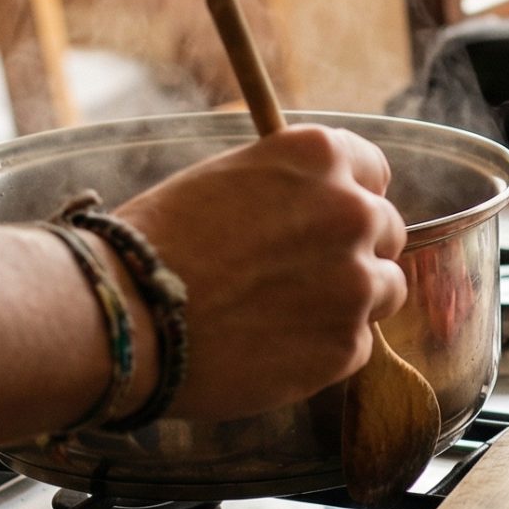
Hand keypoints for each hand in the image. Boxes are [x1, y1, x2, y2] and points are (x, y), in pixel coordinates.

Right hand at [115, 125, 408, 419]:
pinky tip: (271, 347)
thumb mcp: (226, 178)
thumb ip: (287, 187)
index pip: (373, 172)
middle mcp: (351, 211)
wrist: (123, 315)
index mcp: (319, 157)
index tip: (327, 221)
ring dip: (348, 301)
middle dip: (351, 251)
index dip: (349, 198)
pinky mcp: (347, 345)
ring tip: (283, 314)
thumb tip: (313, 205)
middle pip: (385, 231)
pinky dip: (323, 351)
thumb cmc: (156, 243)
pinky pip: (355, 345)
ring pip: (384, 290)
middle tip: (300, 276)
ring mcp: (355, 281)